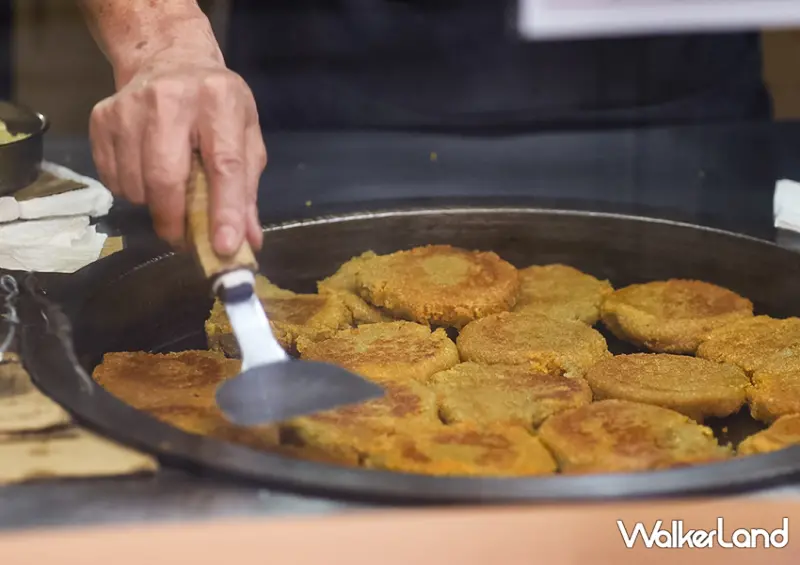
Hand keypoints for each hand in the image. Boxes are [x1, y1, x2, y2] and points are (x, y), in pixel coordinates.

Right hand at [89, 51, 265, 254]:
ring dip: (153, 206)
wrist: (169, 60)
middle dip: (175, 220)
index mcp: (220, 101)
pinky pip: (113, 178)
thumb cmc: (216, 106)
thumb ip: (247, 190)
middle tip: (184, 239)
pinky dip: (131, 191)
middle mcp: (172, 98)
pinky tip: (146, 173)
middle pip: (166, 177)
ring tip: (169, 193)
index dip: (224, 210)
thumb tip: (247, 242)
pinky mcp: (102, 117)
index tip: (224, 247)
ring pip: (136, 184)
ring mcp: (130, 106)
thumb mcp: (245, 136)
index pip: (224, 164)